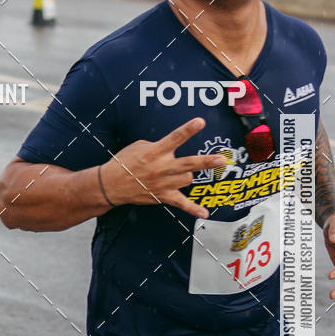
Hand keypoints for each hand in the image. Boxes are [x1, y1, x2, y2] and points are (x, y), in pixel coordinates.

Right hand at [99, 118, 225, 217]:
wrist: (111, 184)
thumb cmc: (125, 162)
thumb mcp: (139, 146)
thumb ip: (158, 146)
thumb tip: (172, 148)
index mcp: (155, 152)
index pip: (174, 138)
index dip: (188, 129)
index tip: (200, 122)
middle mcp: (161, 167)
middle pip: (189, 163)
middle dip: (207, 162)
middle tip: (222, 160)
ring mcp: (164, 183)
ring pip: (188, 178)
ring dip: (186, 174)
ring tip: (174, 173)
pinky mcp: (163, 196)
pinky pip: (182, 204)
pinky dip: (193, 209)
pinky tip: (205, 213)